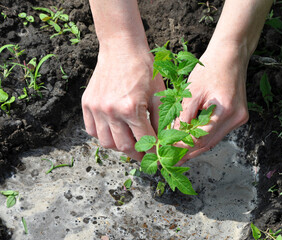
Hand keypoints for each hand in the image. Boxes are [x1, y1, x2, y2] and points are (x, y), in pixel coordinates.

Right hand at [82, 45, 164, 160]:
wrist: (121, 48)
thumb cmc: (144, 68)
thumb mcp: (158, 94)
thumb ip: (160, 120)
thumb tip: (163, 141)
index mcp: (131, 108)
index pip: (144, 141)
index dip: (153, 153)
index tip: (157, 158)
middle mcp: (111, 111)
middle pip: (123, 147)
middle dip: (137, 154)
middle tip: (145, 154)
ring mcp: (96, 108)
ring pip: (106, 142)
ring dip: (119, 146)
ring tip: (130, 143)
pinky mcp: (87, 104)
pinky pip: (92, 130)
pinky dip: (103, 135)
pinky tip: (114, 131)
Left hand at [175, 42, 248, 163]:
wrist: (230, 55)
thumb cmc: (210, 68)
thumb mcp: (192, 92)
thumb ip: (184, 117)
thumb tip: (174, 137)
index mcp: (225, 110)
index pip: (201, 138)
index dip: (183, 147)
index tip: (169, 152)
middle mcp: (236, 118)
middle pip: (209, 143)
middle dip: (189, 151)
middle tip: (173, 159)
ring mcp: (240, 118)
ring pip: (214, 140)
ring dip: (196, 145)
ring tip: (179, 151)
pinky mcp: (239, 116)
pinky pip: (219, 132)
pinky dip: (205, 136)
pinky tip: (192, 139)